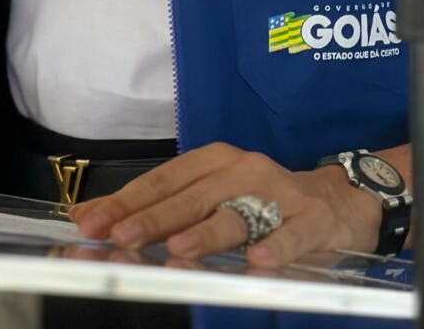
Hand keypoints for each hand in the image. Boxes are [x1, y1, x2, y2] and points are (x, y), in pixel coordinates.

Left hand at [67, 142, 380, 267]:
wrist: (334, 201)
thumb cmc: (258, 200)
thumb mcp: (210, 195)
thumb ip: (158, 207)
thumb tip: (89, 216)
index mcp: (214, 161)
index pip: (164, 179)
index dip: (128, 200)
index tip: (92, 221)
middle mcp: (242, 169)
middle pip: (193, 196)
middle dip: (155, 217)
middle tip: (123, 236)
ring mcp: (278, 193)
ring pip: (237, 214)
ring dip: (207, 232)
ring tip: (178, 249)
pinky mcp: (311, 220)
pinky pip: (291, 235)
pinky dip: (274, 248)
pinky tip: (256, 262)